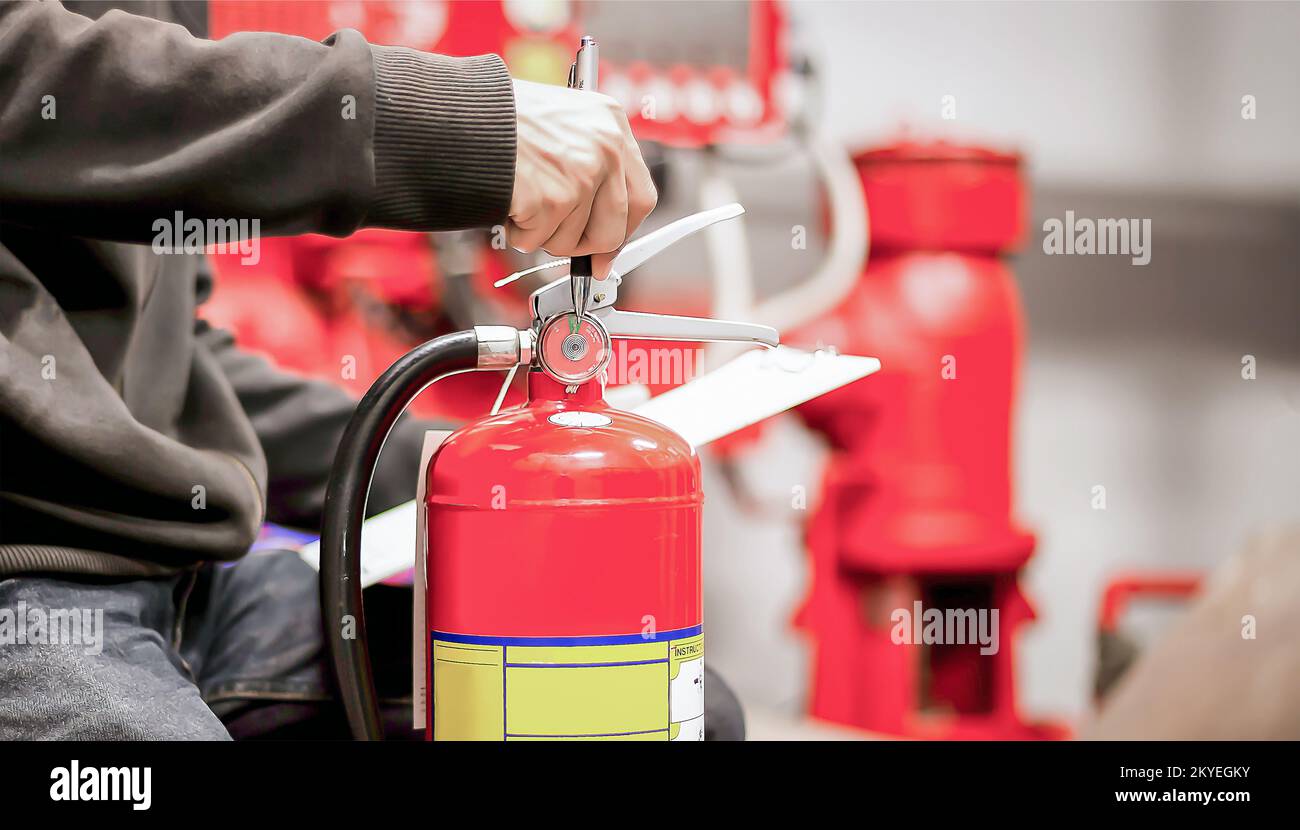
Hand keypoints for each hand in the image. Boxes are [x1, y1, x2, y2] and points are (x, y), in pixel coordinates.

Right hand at [508, 79, 656, 277]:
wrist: (460, 112)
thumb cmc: (501, 117)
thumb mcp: (563, 124)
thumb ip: (591, 168)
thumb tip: (603, 230)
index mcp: (612, 124)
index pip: (641, 197)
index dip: (624, 231)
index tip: (607, 251)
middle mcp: (606, 148)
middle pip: (613, 230)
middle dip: (585, 247)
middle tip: (560, 242)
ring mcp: (582, 174)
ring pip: (572, 241)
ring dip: (542, 233)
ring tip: (522, 197)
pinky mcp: (553, 198)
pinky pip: (538, 241)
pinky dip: (517, 231)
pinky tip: (509, 199)